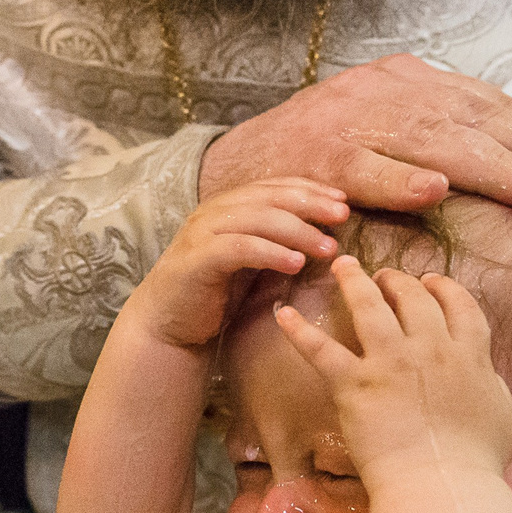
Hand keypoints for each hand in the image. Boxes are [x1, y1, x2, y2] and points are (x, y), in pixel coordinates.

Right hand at [130, 179, 347, 348]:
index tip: (343, 200)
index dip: (310, 189)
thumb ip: (278, 241)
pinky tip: (296, 264)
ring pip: (257, 219)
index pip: (274, 187)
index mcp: (228, 206)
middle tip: (342, 215)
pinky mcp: (197, 259)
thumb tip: (325, 231)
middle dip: (310, 203)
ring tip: (328, 247)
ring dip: (297, 230)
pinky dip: (271, 252)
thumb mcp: (251, 260)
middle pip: (269, 197)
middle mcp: (213, 211)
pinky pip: (240, 247)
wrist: (168, 325)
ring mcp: (202, 232)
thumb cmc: (214, 293)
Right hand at [200, 54, 511, 212]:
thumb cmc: (320, 165)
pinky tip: (435, 192)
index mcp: (410, 85)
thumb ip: (443, 144)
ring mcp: (350, 124)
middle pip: (474, 122)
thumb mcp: (387, 139)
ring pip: (432, 142)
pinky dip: (397, 181)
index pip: (492, 111)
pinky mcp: (315, 159)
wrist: (234, 174)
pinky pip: (362, 170)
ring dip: (490, 167)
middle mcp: (386, 94)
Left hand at [272, 259, 511, 479]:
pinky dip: (299, 331)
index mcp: (469, 354)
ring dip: (354, 281)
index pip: (458, 305)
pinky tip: (284, 313)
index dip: (443, 288)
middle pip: (412, 297)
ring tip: (342, 266)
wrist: (442, 486)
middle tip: (385, 276)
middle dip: (398, 280)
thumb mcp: (502, 415)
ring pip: (369, 307)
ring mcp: (389, 363)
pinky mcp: (354, 385)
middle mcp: (429, 348)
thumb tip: (485, 375)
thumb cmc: (477, 462)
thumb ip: (490, 384)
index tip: (431, 281)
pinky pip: (321, 350)